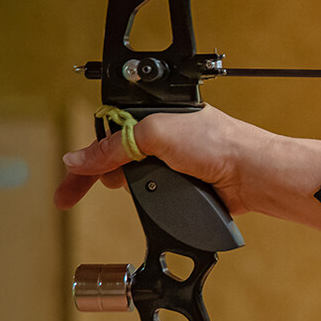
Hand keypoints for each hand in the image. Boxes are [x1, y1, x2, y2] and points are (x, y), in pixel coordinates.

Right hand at [53, 106, 272, 215]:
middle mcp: (164, 137)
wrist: (252, 174)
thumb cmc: (218, 143)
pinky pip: (154, 194)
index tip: (68, 181)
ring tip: (113, 193)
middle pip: (115, 156)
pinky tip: (144, 204)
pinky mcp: (184, 185)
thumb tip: (79, 158)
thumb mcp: (157, 134)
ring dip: (120, 187)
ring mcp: (174, 162)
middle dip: (95, 174)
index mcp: (156, 116)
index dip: (86, 157)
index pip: (109, 133)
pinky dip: (145, 200)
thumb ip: (115, 146)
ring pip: (133, 177)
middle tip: (70, 196)